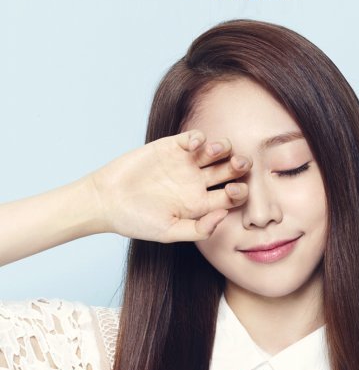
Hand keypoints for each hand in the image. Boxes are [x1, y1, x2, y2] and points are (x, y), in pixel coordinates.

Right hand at [87, 129, 251, 242]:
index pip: (232, 196)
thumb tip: (223, 215)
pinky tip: (194, 145)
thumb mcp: (169, 232)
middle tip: (240, 164)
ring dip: (224, 148)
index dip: (240, 192)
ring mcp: (185, 164)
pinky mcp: (171, 148)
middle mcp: (197, 183)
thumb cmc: (136, 221)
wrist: (106, 200)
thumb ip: (199, 229)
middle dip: (240, 165)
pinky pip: (194, 138)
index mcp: (201, 204)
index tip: (234, 191)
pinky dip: (199, 137)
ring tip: (217, 151)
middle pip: (230, 170)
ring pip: (217, 151)